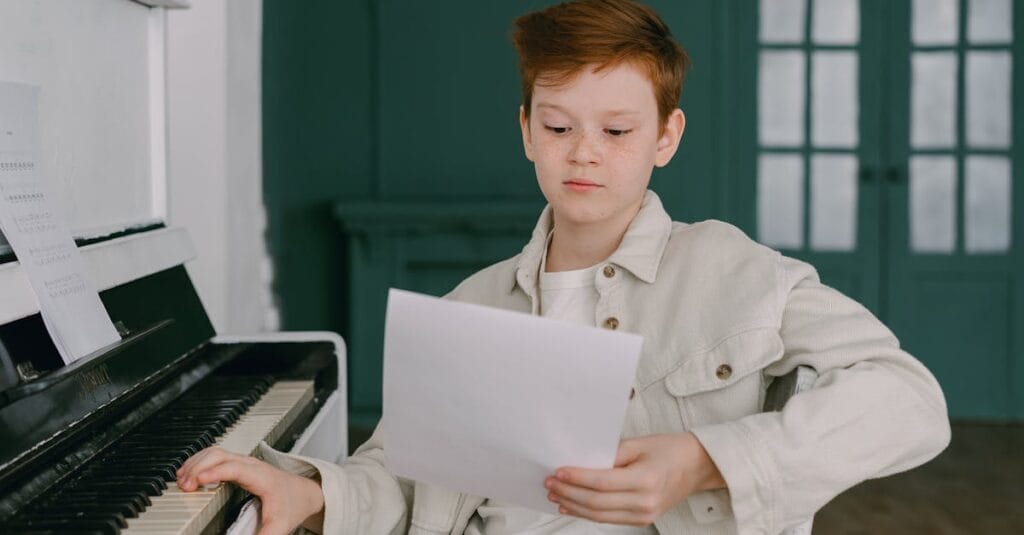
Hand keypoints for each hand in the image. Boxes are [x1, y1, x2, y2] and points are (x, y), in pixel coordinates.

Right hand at [176, 446, 324, 534]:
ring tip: (181, 481)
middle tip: (184, 487)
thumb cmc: (292, 506)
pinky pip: (215, 455)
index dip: (214, 472)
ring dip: (196, 463)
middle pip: (220, 455)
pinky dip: (199, 461)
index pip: (234, 468)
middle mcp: (251, 465)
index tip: (196, 481)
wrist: (304, 493)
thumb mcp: (280, 526)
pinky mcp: (239, 463)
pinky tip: (189, 474)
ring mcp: (245, 462)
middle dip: (198, 467)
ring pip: (216, 452)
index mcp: (262, 478)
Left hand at [544, 432, 725, 525]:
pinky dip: (587, 513)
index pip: (602, 482)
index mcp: (647, 480)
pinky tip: (573, 505)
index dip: (577, 478)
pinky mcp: (641, 519)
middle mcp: (646, 502)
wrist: (696, 466)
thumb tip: (581, 459)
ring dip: (574, 506)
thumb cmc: (671, 450)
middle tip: (550, 483)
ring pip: (599, 515)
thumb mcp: (639, 443)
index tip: (558, 472)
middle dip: (569, 492)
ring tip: (556, 495)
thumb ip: (610, 452)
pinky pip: (608, 519)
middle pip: (597, 502)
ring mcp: (644, 514)